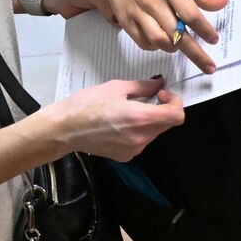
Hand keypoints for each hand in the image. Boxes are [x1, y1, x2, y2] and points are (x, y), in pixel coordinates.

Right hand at [41, 78, 184, 161]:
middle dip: (163, 109)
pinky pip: (142, 141)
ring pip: (155, 133)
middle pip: (167, 124)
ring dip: (151, 120)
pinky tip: (122, 123)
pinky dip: (140, 131)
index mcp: (140, 119)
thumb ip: (143, 87)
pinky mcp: (126, 157)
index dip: (175, 102)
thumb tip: (160, 83)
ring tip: (131, 110)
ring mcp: (134, 150)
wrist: (64, 129)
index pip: (176, 116)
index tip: (162, 94)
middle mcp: (140, 138)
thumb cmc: (87, 104)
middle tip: (149, 97)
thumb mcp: (116, 87)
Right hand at [93, 0, 228, 71]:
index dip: (205, 30)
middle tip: (209, 66)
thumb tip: (222, 3)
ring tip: (181, 45)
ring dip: (174, 48)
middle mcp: (153, 0)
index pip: (191, 15)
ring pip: (159, 41)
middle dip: (196, 53)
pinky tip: (162, 40)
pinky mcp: (125, 19)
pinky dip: (156, 46)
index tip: (214, 39)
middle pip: (178, 34)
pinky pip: (143, 42)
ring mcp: (137, 11)